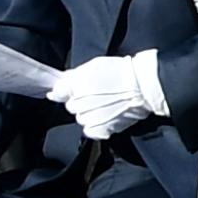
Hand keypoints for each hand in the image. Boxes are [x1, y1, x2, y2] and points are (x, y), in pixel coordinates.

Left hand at [50, 52, 165, 142]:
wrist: (143, 86)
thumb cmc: (121, 71)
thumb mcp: (94, 66)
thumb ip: (71, 77)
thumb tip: (54, 92)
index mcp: (75, 86)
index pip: (59, 93)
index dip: (70, 90)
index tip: (81, 89)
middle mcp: (79, 103)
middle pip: (71, 107)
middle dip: (81, 102)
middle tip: (99, 95)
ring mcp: (89, 118)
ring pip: (81, 119)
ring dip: (89, 114)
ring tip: (107, 105)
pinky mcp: (100, 130)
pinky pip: (89, 131)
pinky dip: (96, 126)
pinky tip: (107, 116)